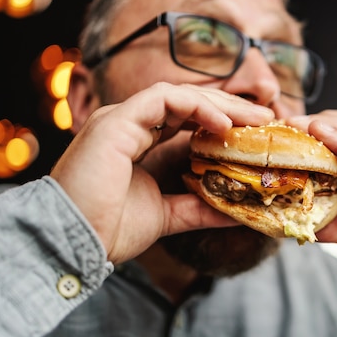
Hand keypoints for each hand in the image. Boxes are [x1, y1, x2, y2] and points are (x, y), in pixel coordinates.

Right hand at [51, 82, 273, 263]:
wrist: (72, 242)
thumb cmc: (108, 228)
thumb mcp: (168, 215)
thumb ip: (200, 208)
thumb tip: (239, 211)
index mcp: (138, 141)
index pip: (187, 118)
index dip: (221, 121)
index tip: (253, 133)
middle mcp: (129, 124)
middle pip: (188, 103)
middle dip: (229, 108)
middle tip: (264, 120)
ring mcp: (121, 119)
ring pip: (179, 95)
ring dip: (219, 103)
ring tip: (252, 119)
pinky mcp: (116, 121)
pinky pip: (165, 99)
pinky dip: (197, 106)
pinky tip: (222, 124)